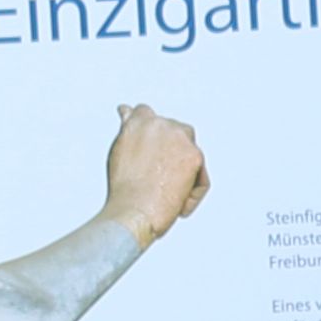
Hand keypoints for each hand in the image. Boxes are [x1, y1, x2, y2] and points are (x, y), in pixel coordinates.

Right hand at [104, 104, 207, 238]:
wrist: (133, 211)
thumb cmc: (124, 188)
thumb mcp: (119, 151)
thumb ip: (128, 129)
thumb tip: (126, 110)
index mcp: (138, 121)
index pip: (147, 113)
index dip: (152, 133)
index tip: (151, 147)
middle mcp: (160, 124)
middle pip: (177, 132)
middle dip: (173, 152)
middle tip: (161, 177)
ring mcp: (179, 137)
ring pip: (191, 150)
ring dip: (184, 170)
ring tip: (166, 191)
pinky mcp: (195, 155)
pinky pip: (200, 176)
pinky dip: (192, 191)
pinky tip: (177, 202)